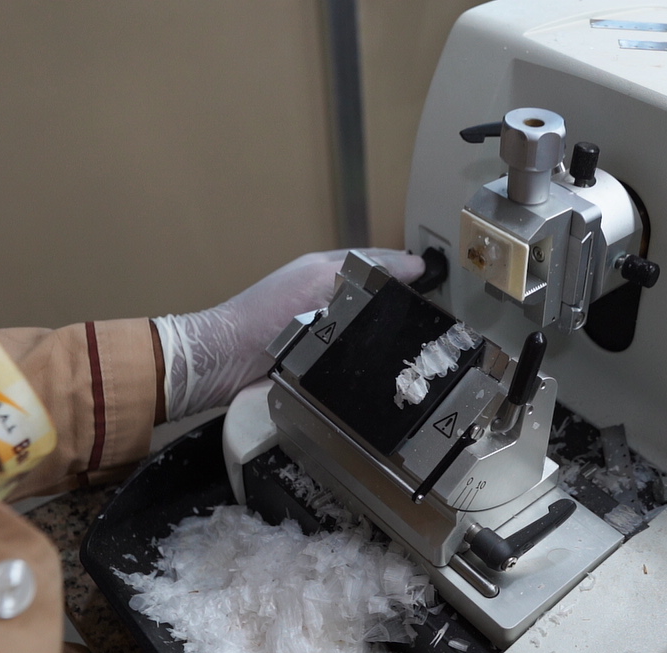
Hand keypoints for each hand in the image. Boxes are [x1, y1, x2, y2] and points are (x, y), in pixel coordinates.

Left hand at [153, 248, 424, 420]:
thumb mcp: (317, 280)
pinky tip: (393, 373)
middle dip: (405, 307)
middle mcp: (327, 299)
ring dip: (391, 339)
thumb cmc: (266, 316)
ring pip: (369, 331)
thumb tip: (415, 265)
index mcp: (327, 271)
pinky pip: (354, 360)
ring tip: (427, 350)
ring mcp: (323, 333)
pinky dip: (373, 363)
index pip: (379, 264)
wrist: (223, 362)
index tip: (443, 283)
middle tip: (441, 322)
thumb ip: (365, 271)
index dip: (408, 271)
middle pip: (377, 299)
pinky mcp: (318, 365)